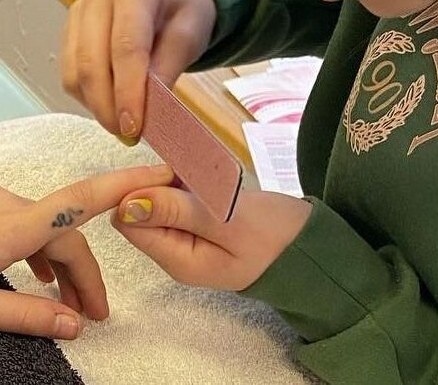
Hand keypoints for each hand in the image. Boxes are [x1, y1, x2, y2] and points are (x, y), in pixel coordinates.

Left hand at [0, 165, 173, 339]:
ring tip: (54, 300)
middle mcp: (3, 200)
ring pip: (36, 224)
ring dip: (54, 259)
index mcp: (11, 226)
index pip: (82, 203)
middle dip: (84, 271)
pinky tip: (14, 271)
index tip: (163, 175)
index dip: (126, 186)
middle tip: (89, 316)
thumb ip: (21, 316)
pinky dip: (28, 244)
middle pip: (63, 230)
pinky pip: (12, 216)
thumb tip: (74, 327)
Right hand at [62, 0, 215, 142]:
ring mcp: (78, 10)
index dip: (128, 92)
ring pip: (74, 71)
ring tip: (123, 121)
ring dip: (96, 105)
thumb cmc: (183, 10)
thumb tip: (146, 112)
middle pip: (91, 61)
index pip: (126, 47)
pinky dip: (88, 97)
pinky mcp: (69, 30)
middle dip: (107, 106)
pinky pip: (69, 73)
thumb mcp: (189, 36)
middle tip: (128, 135)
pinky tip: (111, 102)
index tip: (134, 128)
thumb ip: (167, 70)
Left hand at [112, 173, 311, 289]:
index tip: (169, 177)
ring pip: (156, 199)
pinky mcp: (195, 222)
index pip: (128, 224)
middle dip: (156, 184)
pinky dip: (185, 182)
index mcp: (177, 260)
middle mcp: (173, 252)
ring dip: (172, 181)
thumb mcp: (229, 223)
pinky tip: (206, 180)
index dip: (139, 192)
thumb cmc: (277, 236)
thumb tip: (125, 205)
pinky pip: (175, 196)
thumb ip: (178, 212)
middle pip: (138, 210)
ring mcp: (183, 237)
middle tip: (193, 178)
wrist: (312, 244)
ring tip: (204, 179)